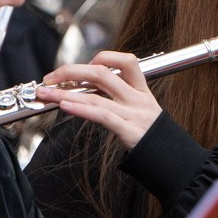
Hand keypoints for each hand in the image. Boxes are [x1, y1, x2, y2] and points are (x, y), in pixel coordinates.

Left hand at [40, 51, 161, 150]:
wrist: (171, 159)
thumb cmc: (150, 135)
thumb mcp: (140, 110)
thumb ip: (119, 98)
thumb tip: (86, 91)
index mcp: (142, 89)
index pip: (125, 60)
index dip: (101, 58)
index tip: (80, 70)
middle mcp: (138, 98)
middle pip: (102, 73)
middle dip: (71, 72)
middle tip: (49, 78)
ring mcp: (134, 114)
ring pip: (96, 95)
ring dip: (65, 93)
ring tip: (45, 94)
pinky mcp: (130, 131)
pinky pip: (103, 116)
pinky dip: (81, 109)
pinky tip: (65, 106)